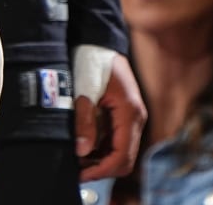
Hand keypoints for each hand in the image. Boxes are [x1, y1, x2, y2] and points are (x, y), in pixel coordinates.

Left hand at [75, 51, 144, 181]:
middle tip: (76, 167)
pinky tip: (83, 143)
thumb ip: (84, 120)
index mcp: (130, 112)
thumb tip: (83, 151)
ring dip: (100, 158)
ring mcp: (132, 116)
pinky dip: (101, 147)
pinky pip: (116, 139)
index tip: (80, 173)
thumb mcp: (84, 89)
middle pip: (124, 158)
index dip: (102, 170)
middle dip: (101, 167)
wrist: (98, 38)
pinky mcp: (124, 113)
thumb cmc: (92, 58)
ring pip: (120, 151)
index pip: (122, 156)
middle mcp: (136, 117)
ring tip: (76, 156)